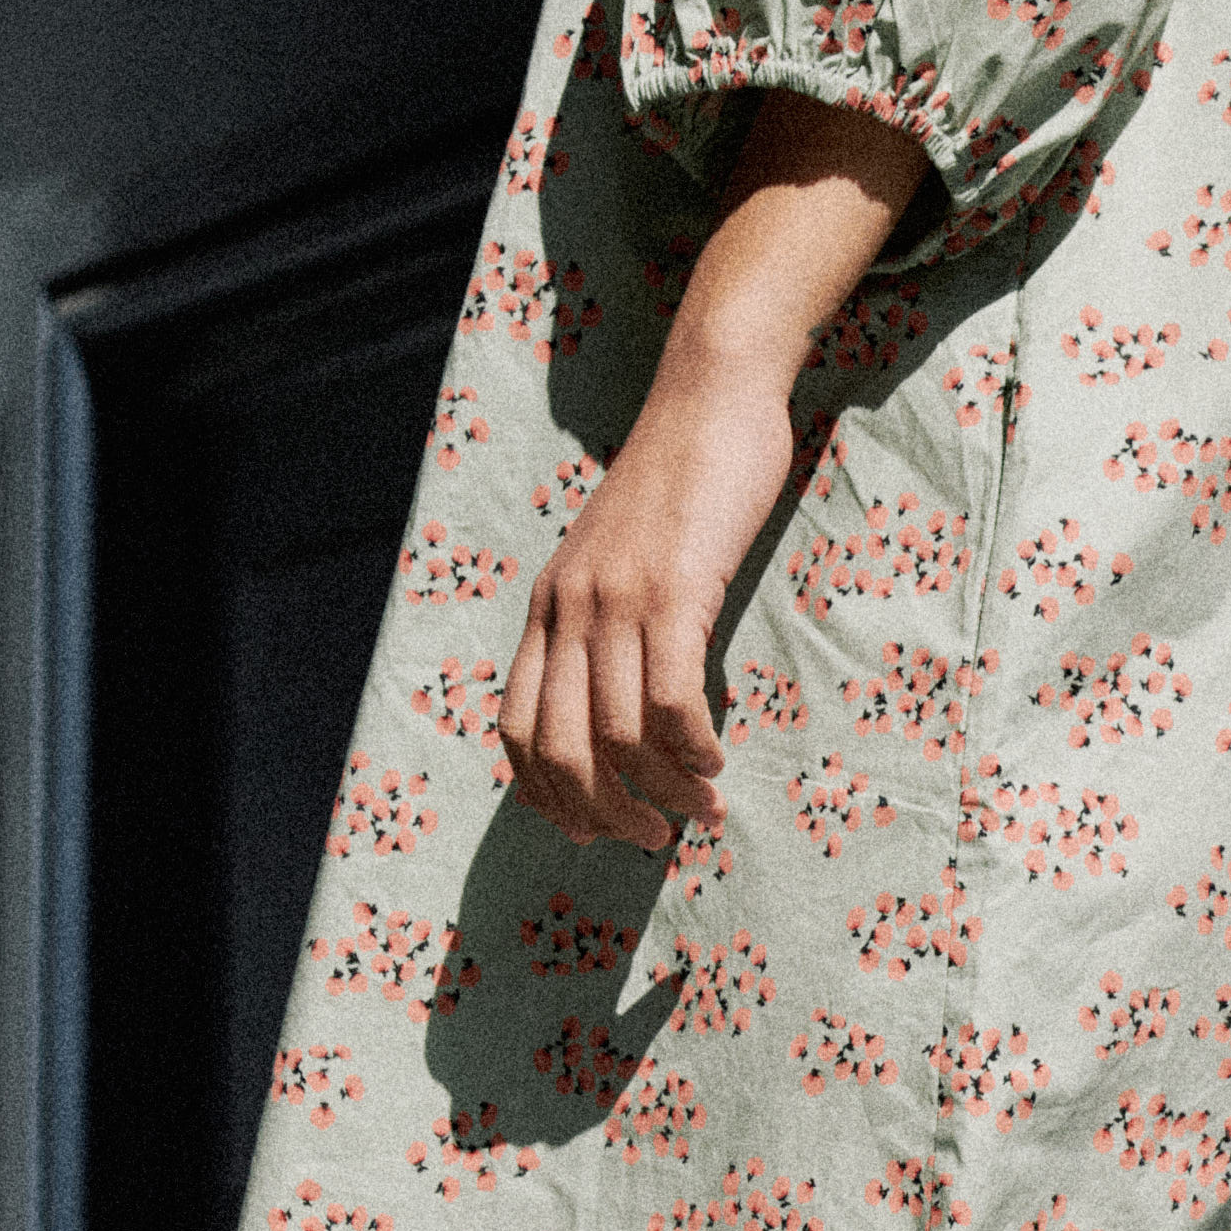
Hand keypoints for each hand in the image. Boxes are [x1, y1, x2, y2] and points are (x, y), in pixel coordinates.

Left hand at [494, 90, 917, 851]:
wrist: (711, 391)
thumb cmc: (682, 478)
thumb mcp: (622, 554)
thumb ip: (609, 618)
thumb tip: (626, 698)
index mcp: (548, 606)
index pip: (515, 729)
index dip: (548, 796)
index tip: (596, 826)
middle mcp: (567, 608)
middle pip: (556, 749)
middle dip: (600, 813)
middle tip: (649, 839)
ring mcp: (616, 599)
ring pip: (614, 734)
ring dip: (659, 790)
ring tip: (699, 808)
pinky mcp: (674, 589)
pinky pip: (669, 698)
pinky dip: (690, 748)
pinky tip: (715, 760)